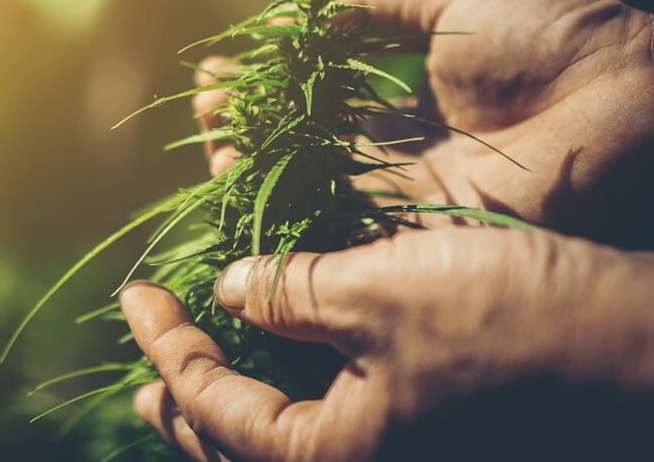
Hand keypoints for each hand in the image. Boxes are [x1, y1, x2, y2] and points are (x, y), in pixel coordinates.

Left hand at [121, 227, 653, 460]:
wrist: (640, 351)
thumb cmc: (510, 322)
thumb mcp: (379, 292)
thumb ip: (289, 293)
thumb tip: (230, 290)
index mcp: (329, 458)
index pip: (211, 405)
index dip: (165, 345)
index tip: (133, 295)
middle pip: (237, 443)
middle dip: (184, 398)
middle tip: (145, 371)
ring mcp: (394, 452)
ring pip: (284, 434)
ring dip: (233, 397)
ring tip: (195, 368)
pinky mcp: (425, 427)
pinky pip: (331, 416)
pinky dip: (291, 383)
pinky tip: (283, 350)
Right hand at [194, 0, 653, 247]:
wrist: (627, 99)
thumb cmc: (553, 40)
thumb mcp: (452, 6)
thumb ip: (375, 11)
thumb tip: (302, 12)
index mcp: (412, 107)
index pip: (320, 105)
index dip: (269, 90)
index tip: (219, 68)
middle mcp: (402, 160)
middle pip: (307, 155)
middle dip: (250, 131)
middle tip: (201, 107)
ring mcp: (408, 202)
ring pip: (313, 194)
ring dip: (256, 169)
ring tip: (208, 135)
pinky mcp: (418, 235)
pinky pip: (340, 225)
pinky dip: (289, 206)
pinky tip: (243, 180)